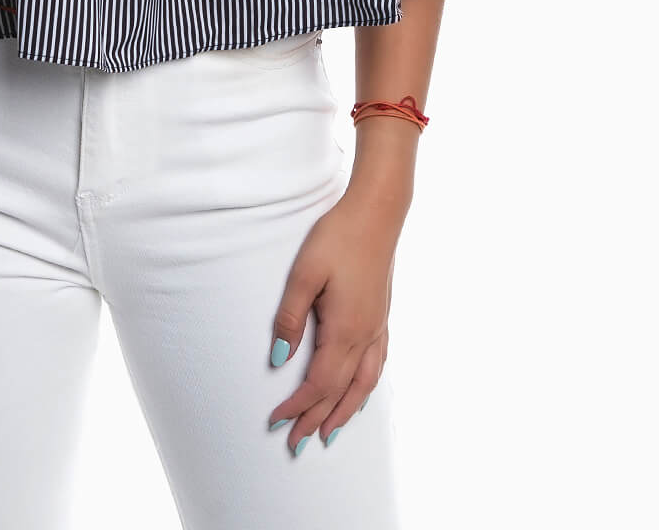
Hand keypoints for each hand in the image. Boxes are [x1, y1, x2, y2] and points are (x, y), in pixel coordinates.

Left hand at [266, 191, 399, 451]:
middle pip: (339, 391)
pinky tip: (359, 392)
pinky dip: (364, 389)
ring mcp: (377, 327)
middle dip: (316, 420)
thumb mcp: (304, 273)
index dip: (297, 406)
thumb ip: (290, 317)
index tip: (276, 421)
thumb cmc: (338, 238)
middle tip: (296, 445)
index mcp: (345, 330)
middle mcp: (365, 336)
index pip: (318, 383)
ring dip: (344, 412)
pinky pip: (375, 366)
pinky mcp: (381, 316)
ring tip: (328, 433)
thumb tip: (280, 358)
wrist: (377, 214)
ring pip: (363, 385)